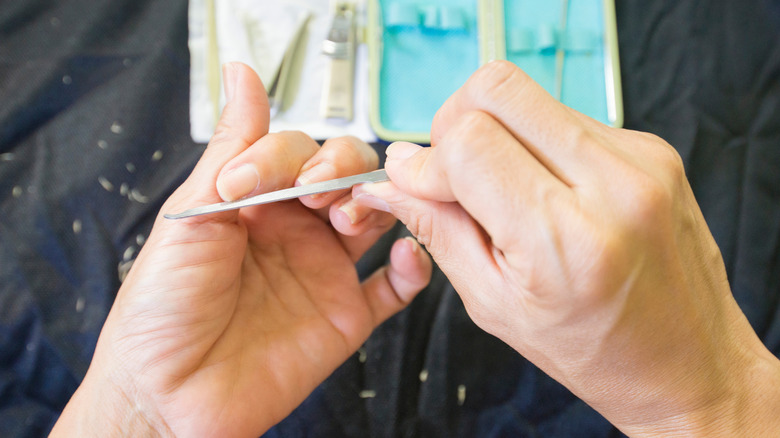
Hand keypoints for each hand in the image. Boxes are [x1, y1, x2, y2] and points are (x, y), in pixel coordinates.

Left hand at [51, 63, 430, 436]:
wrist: (166, 396)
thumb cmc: (162, 310)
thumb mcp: (190, 218)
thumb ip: (229, 149)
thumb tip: (240, 75)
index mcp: (256, 202)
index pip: (295, 150)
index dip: (283, 155)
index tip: (248, 184)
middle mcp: (295, 231)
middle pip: (347, 175)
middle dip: (343, 170)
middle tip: (318, 193)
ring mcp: (323, 273)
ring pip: (378, 219)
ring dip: (381, 205)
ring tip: (355, 217)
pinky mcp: (345, 317)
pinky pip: (394, 289)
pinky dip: (413, 270)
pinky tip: (407, 256)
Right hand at [354, 61, 779, 435]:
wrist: (689, 362)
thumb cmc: (596, 350)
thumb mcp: (497, 305)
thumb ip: (438, 232)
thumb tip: (395, 182)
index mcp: (564, 237)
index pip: (469, 143)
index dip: (426, 160)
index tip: (415, 181)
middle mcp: (610, 184)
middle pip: (497, 90)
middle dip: (454, 123)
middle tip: (451, 170)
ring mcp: (639, 159)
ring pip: (531, 98)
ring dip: (497, 134)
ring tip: (503, 190)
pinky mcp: (651, 149)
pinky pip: (567, 118)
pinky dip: (537, 145)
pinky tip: (545, 191)